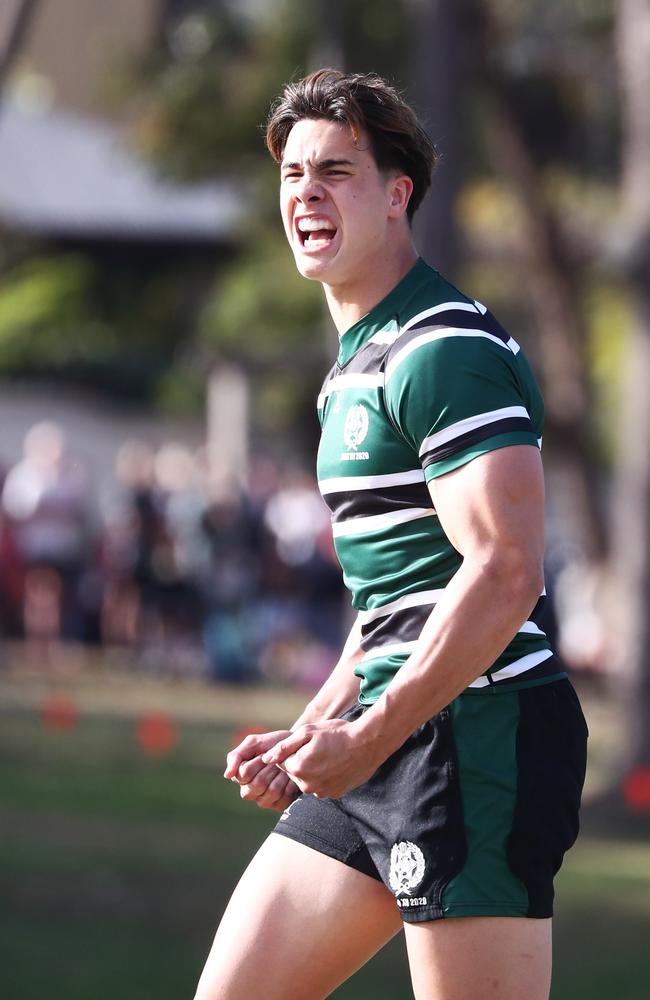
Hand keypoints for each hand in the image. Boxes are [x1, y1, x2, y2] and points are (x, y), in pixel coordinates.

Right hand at [225, 730, 300, 811]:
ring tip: (285, 767)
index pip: (244, 773)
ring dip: (282, 774)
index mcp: (240, 777)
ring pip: (272, 791)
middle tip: (277, 760)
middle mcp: (249, 791)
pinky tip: (291, 777)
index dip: (258, 761)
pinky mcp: (279, 806)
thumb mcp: (255, 743)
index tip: (266, 753)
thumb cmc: (275, 744)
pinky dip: (291, 784)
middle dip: (270, 768)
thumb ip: (237, 755)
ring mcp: (264, 800)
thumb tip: (227, 775)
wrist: (298, 748)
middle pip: (257, 784)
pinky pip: (284, 799)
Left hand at [261, 719, 381, 798]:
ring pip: (309, 780)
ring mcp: (322, 792)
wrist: (367, 743)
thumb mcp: (308, 732)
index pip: (283, 762)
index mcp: (298, 768)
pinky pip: (322, 786)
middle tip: (319, 747)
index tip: (307, 743)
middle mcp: (307, 785)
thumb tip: (266, 758)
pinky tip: (336, 764)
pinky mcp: (334, 795)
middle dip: (302, 761)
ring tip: (329, 755)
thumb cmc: (337, 733)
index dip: (293, 750)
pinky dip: (326, 777)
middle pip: (295, 773)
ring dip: (314, 770)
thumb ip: (284, 746)